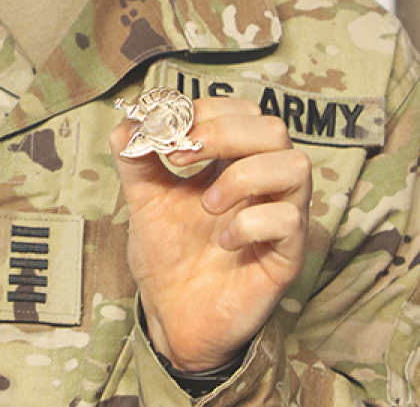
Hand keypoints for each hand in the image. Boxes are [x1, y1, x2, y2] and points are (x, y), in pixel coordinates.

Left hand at [110, 97, 310, 370]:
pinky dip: (250, 223)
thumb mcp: (143, 201)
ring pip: (296, 166)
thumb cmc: (166, 255)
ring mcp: (280, 217)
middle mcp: (263, 184)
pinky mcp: (286, 255)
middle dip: (223, 133)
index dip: (207, 111)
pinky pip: (290, 220)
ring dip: (243, 176)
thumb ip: (135, 161)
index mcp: (232, 163)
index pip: (243, 112)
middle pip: (273, 129)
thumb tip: (127, 124)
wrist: (172, 313)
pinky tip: (223, 241)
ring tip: (206, 205)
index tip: (167, 133)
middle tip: (180, 158)